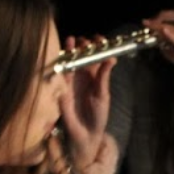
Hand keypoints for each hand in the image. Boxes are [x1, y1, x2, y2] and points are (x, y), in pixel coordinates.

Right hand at [58, 36, 114, 173]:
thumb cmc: (98, 115)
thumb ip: (104, 77)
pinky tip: (64, 54)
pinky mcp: (61, 87)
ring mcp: (71, 79)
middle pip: (81, 54)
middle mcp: (82, 74)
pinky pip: (61, 72)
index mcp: (95, 75)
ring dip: (72, 49)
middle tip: (86, 41)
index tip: (100, 39)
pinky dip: (62, 62)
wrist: (86, 133)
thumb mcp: (103, 95)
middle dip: (83, 44)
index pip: (96, 55)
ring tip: (74, 41)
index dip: (97, 45)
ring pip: (70, 60)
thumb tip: (112, 58)